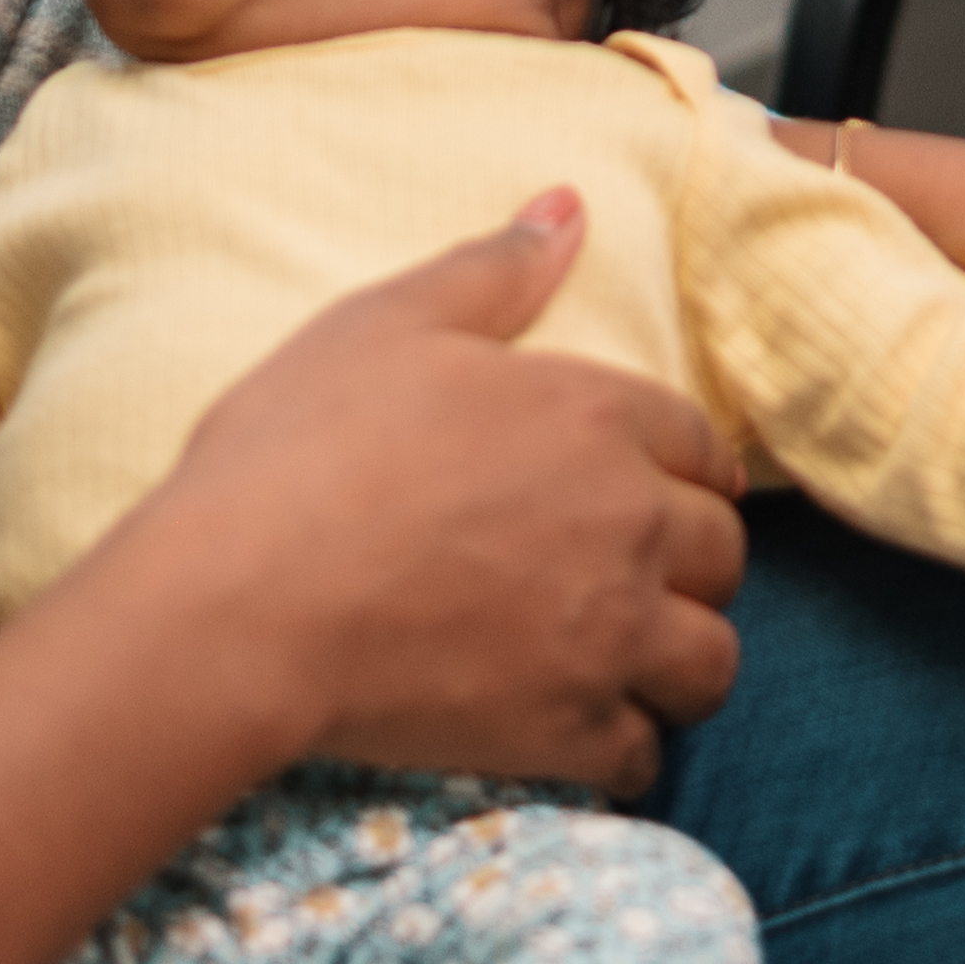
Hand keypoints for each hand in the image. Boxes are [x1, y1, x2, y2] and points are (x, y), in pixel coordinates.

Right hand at [154, 190, 747, 791]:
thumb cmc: (299, 451)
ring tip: (629, 659)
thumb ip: (493, 270)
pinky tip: (577, 731)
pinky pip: (644, 757)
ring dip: (681, 660)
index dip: (686, 469)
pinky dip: (623, 748)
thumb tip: (569, 206)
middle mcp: (627, 523)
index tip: (660, 489)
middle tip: (631, 573)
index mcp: (595, 415)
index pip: (705, 448)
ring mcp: (605, 635)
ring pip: (712, 664)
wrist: (240, 604)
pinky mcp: (566, 731)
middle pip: (724, 556)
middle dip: (691, 564)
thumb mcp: (386, 325)